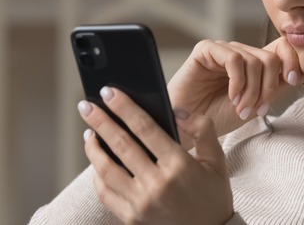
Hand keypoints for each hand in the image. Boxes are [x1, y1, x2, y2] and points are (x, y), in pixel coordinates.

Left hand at [79, 87, 231, 224]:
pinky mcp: (130, 218)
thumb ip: (202, 129)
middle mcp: (157, 184)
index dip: (124, 108)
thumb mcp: (217, 160)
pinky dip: (97, 175)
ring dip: (93, 148)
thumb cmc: (213, 197)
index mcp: (179, 166)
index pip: (145, 128)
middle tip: (86, 106)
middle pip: (120, 145)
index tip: (109, 92)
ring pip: (106, 169)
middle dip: (100, 121)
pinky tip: (97, 162)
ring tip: (88, 132)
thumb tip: (176, 111)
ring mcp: (140, 203)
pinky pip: (105, 192)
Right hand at [167, 37, 303, 135]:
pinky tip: (231, 97)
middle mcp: (240, 52)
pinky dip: (238, 82)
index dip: (293, 60)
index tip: (293, 80)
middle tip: (258, 109)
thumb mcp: (258, 101)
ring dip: (252, 90)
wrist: (188, 128)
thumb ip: (280, 85)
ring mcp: (223, 49)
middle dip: (269, 87)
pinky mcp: (206, 50)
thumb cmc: (218, 116)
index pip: (283, 47)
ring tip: (241, 108)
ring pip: (254, 60)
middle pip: (271, 57)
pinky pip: (234, 59)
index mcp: (254, 61)